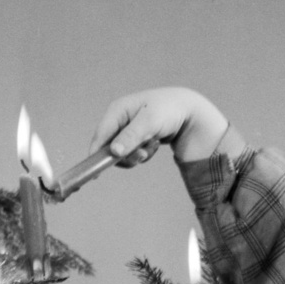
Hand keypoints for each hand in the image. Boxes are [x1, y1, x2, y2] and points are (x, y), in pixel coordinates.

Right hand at [88, 87, 228, 166]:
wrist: (189, 113)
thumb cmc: (169, 111)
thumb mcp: (150, 122)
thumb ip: (131, 137)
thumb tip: (114, 151)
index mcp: (118, 110)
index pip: (101, 135)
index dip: (96, 154)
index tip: (95, 173)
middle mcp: (120, 119)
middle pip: (110, 147)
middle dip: (127, 155)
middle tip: (143, 155)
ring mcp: (128, 129)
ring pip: (123, 153)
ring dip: (138, 155)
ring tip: (153, 145)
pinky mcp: (137, 138)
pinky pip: (134, 153)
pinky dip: (145, 153)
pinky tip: (156, 143)